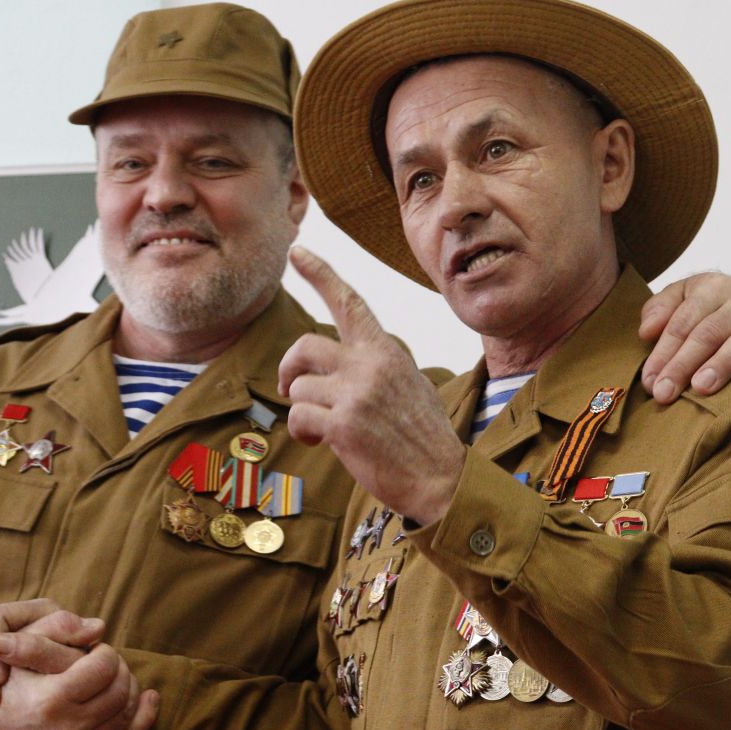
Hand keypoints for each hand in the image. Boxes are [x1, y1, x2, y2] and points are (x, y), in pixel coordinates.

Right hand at [0, 617, 157, 729]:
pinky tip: (149, 698)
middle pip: (120, 691)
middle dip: (120, 670)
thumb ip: (57, 631)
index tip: (96, 650)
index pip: (104, 668)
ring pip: (127, 714)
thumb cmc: (7, 684)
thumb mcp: (20, 653)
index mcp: (51, 700)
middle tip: (109, 662)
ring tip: (120, 676)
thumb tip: (101, 626)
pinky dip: (142, 716)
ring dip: (131, 689)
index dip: (105, 653)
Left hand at [279, 247, 464, 524]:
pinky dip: (304, 434)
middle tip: (290, 389)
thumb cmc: (422, 437)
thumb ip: (374, 367)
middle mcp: (370, 364)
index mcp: (387, 350)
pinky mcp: (343, 423)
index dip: (320, 273)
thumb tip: (338, 364)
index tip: (297, 251)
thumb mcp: (409, 384)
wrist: (441, 478)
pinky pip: (298, 418)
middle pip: (304, 346)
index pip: (349, 302)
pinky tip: (324, 443)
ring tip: (327, 428)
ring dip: (304, 410)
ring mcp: (356, 392)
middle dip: (289, 369)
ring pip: (298, 388)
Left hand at [637, 271, 730, 401]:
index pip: (682, 323)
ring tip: (702, 387)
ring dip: (722, 364)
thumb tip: (646, 333)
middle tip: (664, 393)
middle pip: (707, 333)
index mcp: (711, 287)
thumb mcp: (686, 296)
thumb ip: (661, 309)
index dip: (663, 352)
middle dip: (682, 364)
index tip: (649, 382)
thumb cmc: (715, 307)